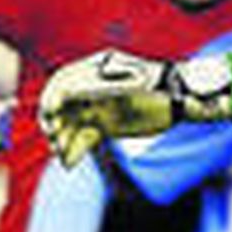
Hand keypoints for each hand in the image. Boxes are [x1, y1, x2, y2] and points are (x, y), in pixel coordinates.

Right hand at [39, 51, 231, 167]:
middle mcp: (93, 87)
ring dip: (62, 140)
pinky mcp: (105, 125)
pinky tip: (69, 162)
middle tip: (52, 138)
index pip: (64, 81)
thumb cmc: (158, 88)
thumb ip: (96, 90)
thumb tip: (65, 94)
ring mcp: (98, 107)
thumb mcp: (127, 88)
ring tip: (61, 155)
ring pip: (71, 124)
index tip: (49, 113)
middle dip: (54, 121)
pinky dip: (75, 150)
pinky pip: (83, 137)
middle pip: (63, 104)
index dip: (53, 97)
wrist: (181, 101)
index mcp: (97, 69)